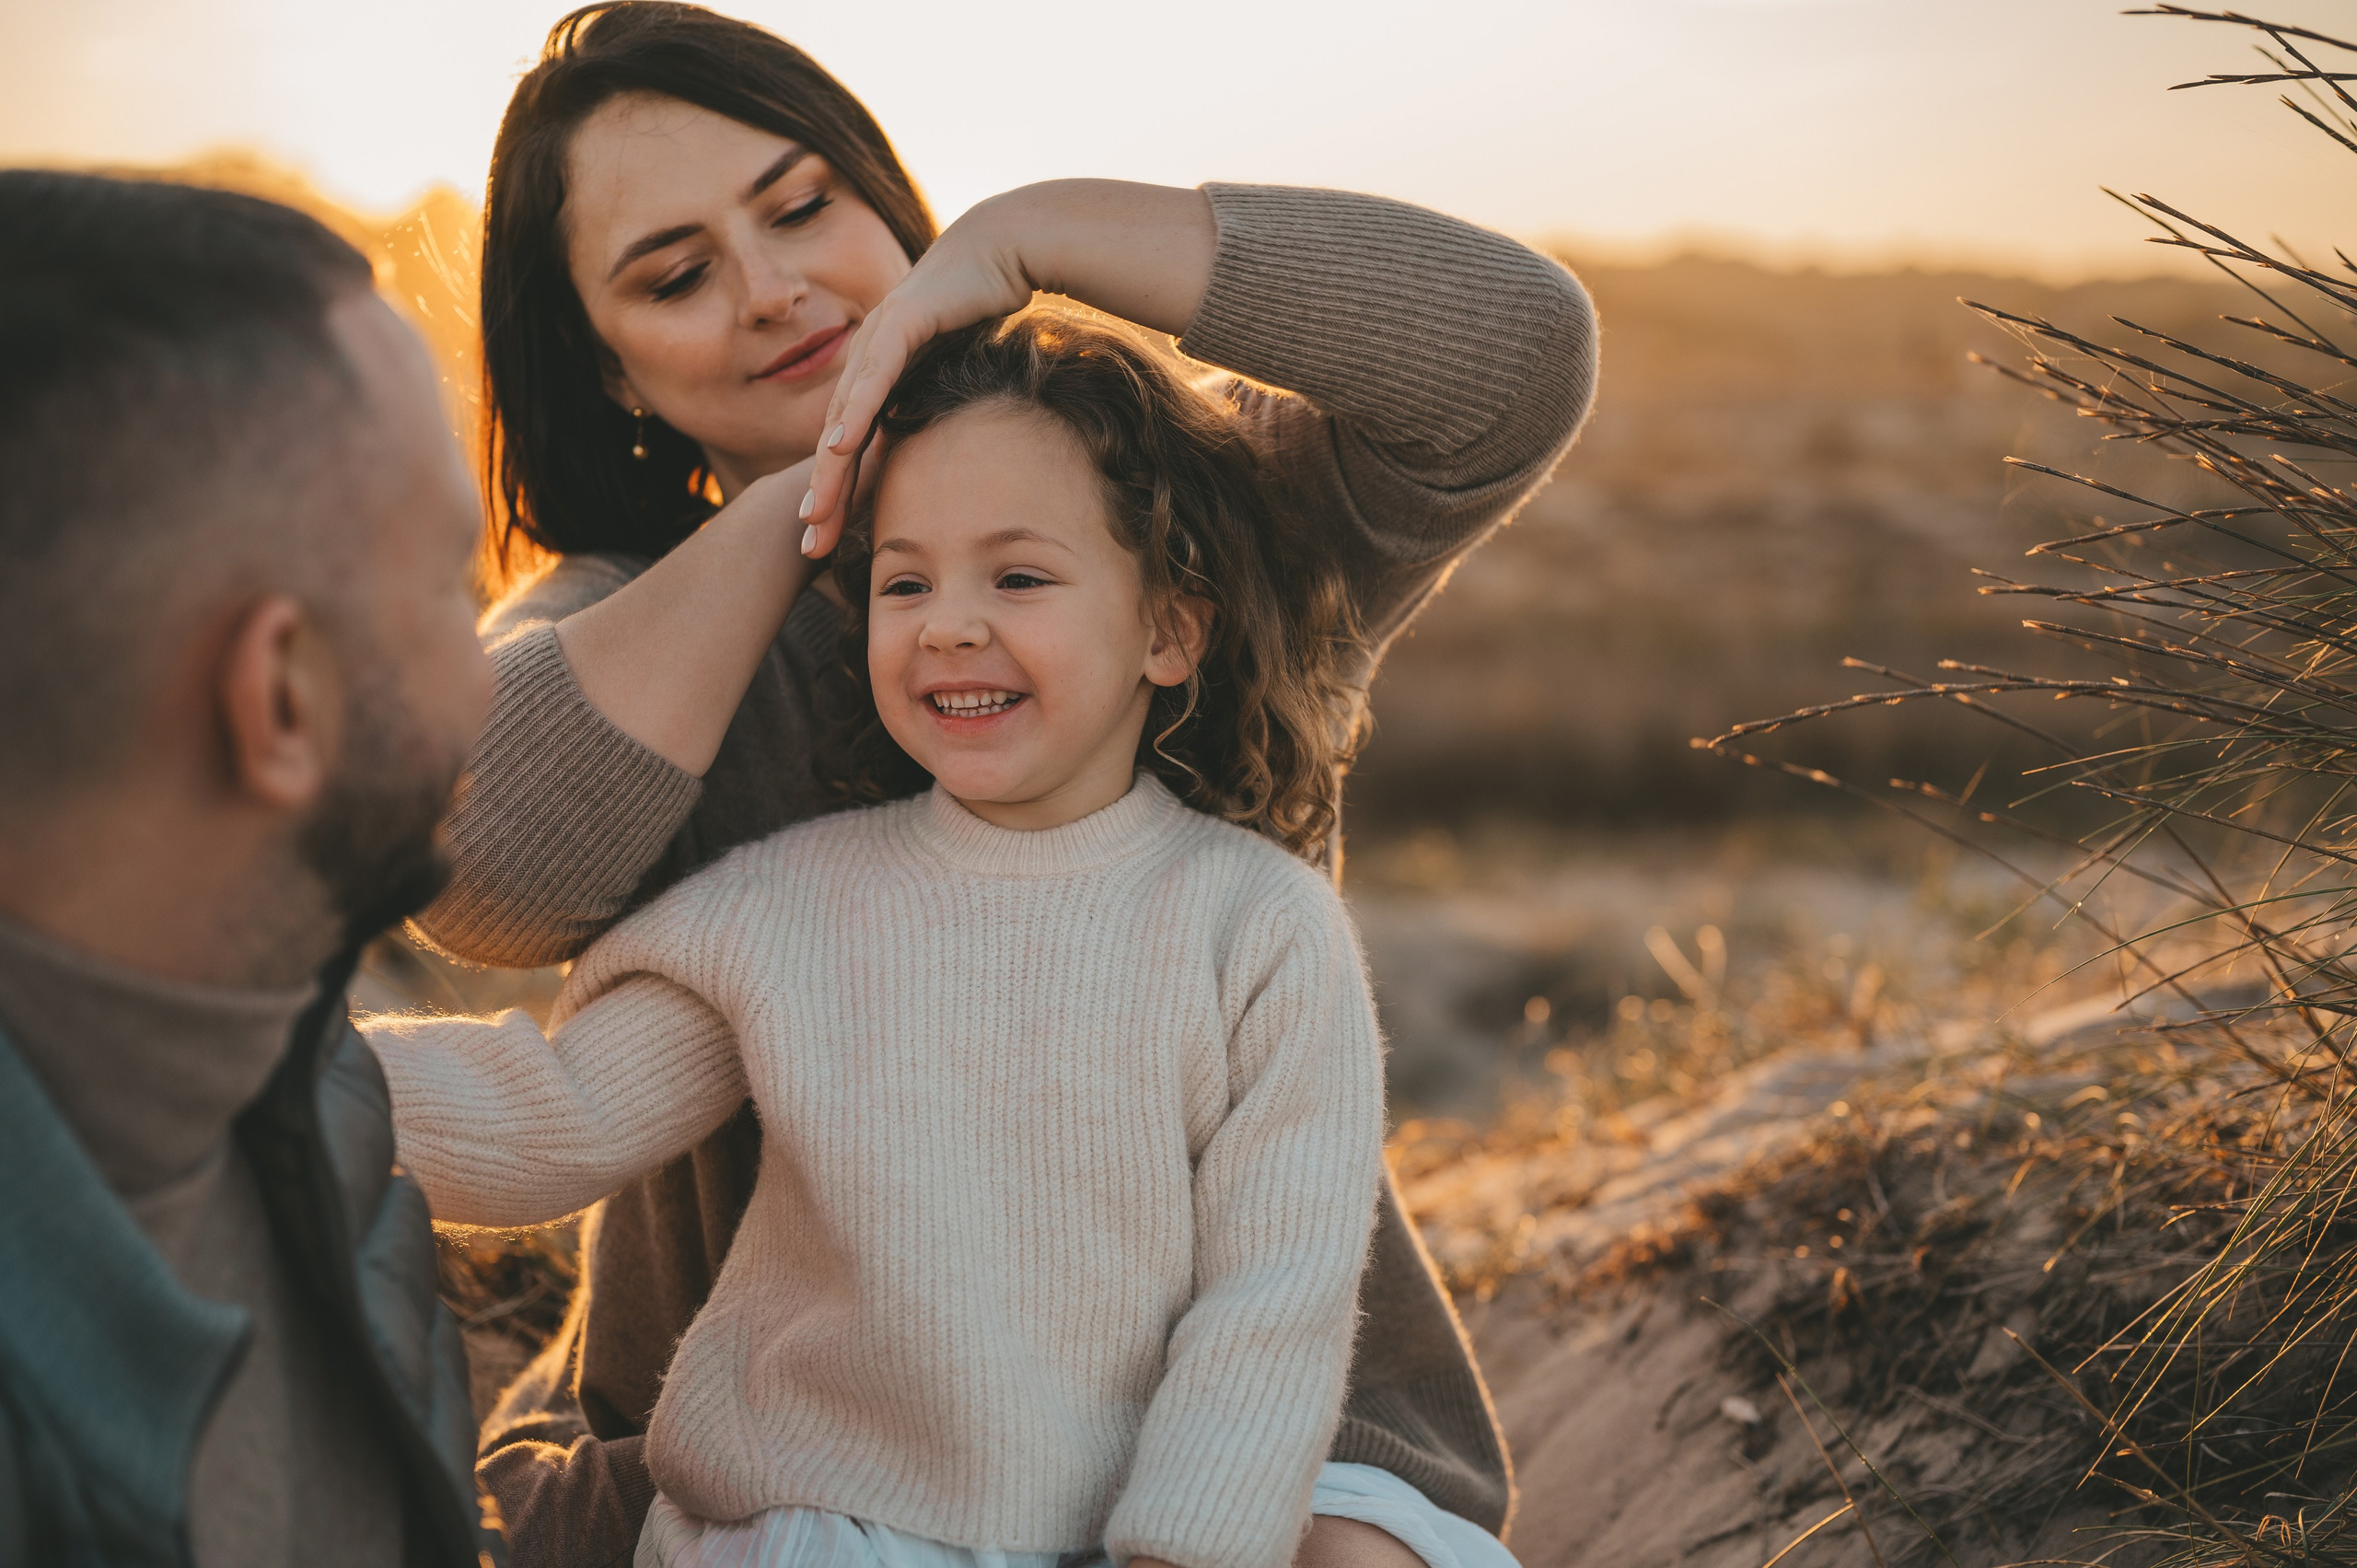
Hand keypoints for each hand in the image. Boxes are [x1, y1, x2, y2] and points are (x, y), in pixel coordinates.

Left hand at [798, 181, 1216, 554]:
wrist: (1001, 248)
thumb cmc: (982, 306)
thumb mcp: (954, 371)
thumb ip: (933, 405)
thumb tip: (935, 449)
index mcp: (877, 377)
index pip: (852, 446)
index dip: (839, 494)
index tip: (826, 538)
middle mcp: (866, 361)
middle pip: (837, 442)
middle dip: (824, 496)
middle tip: (808, 544)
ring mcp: (877, 341)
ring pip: (846, 417)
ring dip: (829, 469)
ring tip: (816, 513)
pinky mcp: (899, 323)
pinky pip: (873, 380)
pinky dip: (856, 415)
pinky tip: (840, 448)